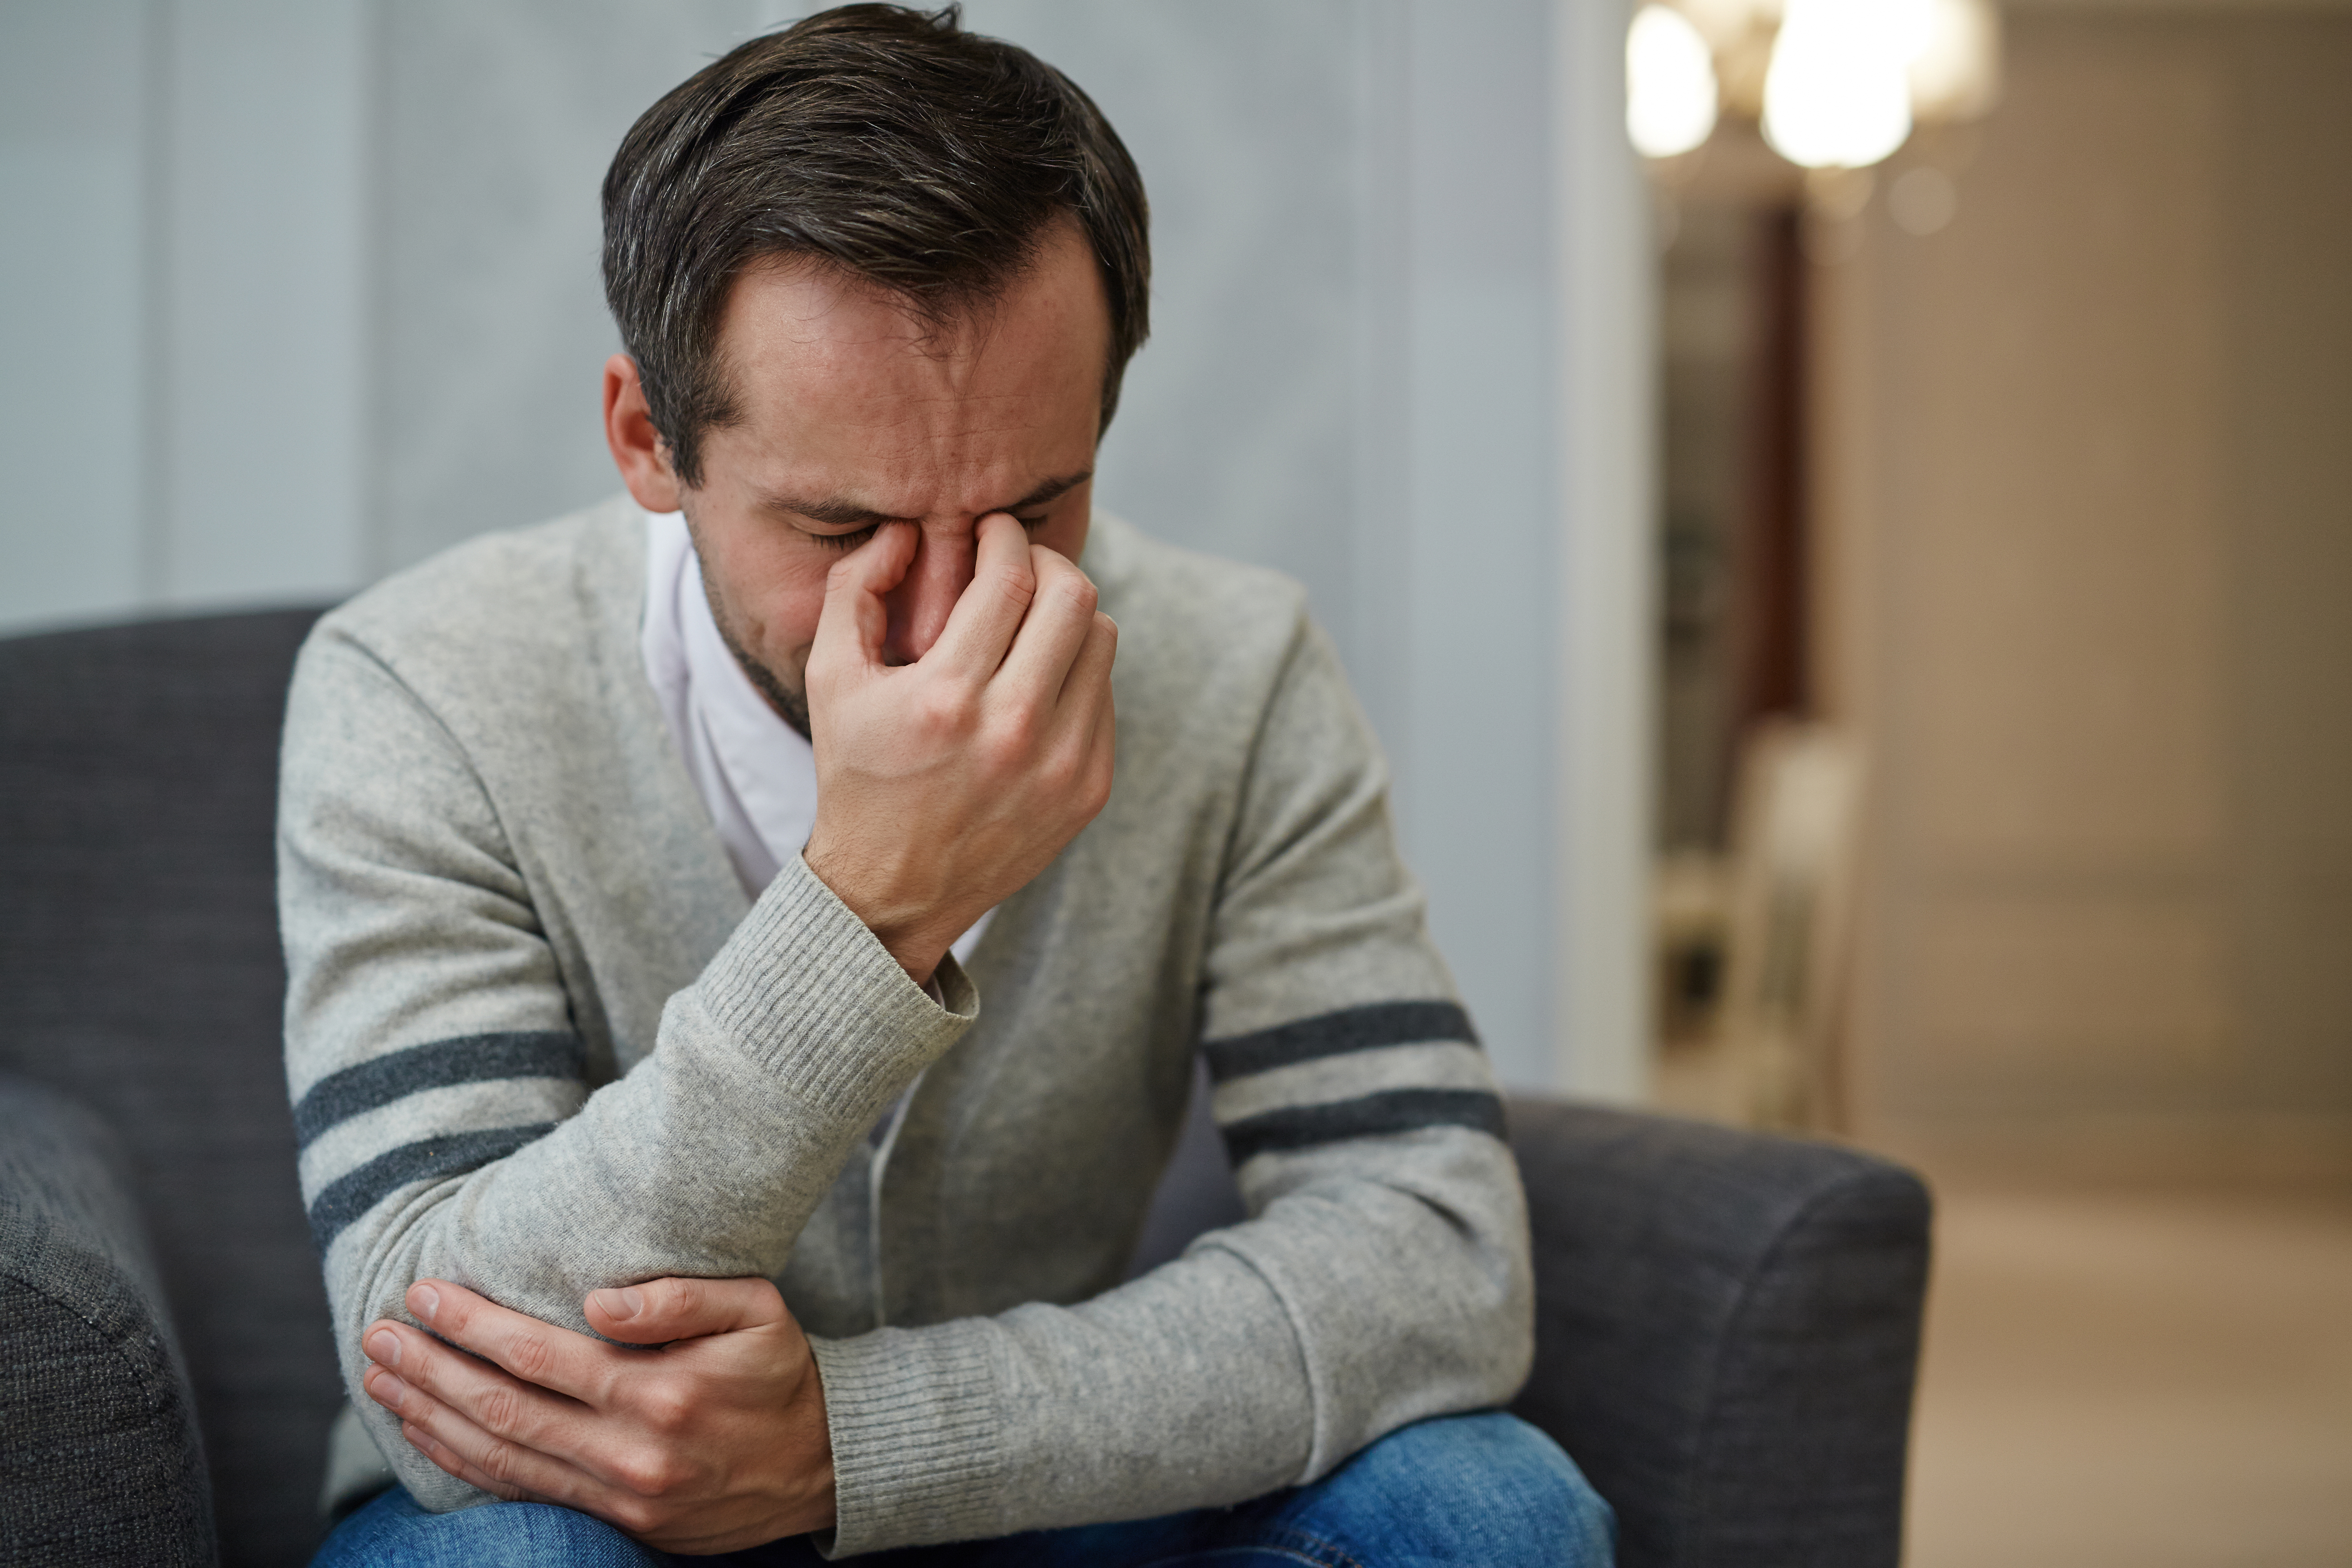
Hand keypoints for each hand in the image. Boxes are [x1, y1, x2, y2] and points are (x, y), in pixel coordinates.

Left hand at [359, 1276, 831, 1552]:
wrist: (824, 1462)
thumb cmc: (783, 1371)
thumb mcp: (756, 1309)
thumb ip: (677, 1298)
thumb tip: (595, 1300)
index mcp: (658, 1392)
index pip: (536, 1355)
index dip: (470, 1325)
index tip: (423, 1294)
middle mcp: (629, 1452)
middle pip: (500, 1410)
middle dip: (429, 1370)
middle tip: (377, 1335)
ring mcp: (620, 1496)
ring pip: (500, 1459)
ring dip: (431, 1418)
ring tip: (382, 1380)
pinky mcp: (618, 1522)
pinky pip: (524, 1492)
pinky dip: (465, 1464)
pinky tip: (429, 1432)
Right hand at [802, 511, 1116, 983]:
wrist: (895, 889)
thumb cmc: (858, 774)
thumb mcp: (830, 681)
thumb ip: (855, 590)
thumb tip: (905, 531)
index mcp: (946, 698)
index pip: (1009, 580)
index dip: (1005, 537)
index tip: (992, 530)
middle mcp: (1012, 731)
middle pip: (1072, 598)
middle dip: (1046, 562)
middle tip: (1019, 563)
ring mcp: (1061, 765)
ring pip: (1102, 640)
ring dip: (1068, 614)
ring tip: (1031, 619)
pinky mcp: (1090, 789)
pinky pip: (1107, 694)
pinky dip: (1078, 671)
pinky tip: (1039, 678)